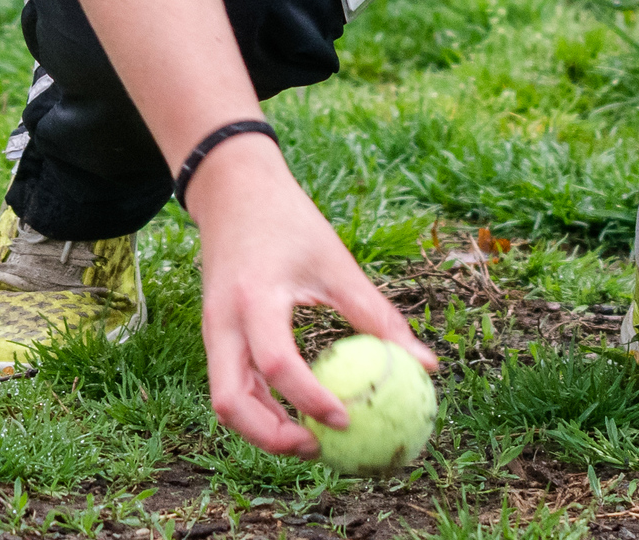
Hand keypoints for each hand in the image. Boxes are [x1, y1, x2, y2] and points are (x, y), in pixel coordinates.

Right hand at [183, 140, 435, 456]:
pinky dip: (258, 408)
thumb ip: (377, 315)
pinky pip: (230, 384)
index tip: (348, 418)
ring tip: (310, 440)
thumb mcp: (337, 262)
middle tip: (318, 448)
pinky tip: (295, 414)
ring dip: (262, 430)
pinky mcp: (214, 335)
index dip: (310, 399)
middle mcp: (223, 321)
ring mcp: (212, 331)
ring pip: (225, 401)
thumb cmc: (289, 222)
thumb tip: (426, 365)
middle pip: (230, 401)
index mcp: (255, 298)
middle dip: (271, 437)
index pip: (277, 362)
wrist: (232, 189)